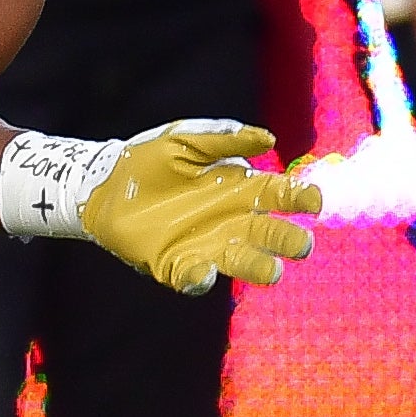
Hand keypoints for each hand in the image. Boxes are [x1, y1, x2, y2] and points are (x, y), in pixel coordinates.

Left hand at [74, 122, 324, 295]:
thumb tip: (268, 141)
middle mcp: (233, 221)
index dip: (302, 199)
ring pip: (243, 262)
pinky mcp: (176, 264)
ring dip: (259, 267)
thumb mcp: (185, 140)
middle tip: (300, 245)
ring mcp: (207, 246)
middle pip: (272, 236)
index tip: (312, 202)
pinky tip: (203, 272)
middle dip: (289, 241)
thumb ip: (223, 138)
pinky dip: (200, 278)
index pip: (283, 196)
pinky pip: (194, 278)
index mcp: (242, 189)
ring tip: (272, 270)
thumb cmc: (150, 159)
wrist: (103, 183)